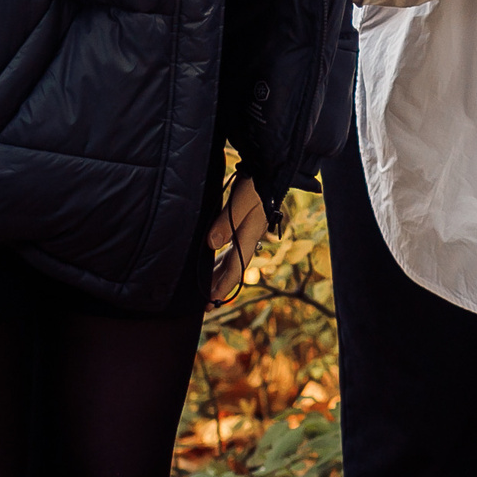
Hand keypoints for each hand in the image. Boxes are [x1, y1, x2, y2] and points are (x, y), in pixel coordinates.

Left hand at [207, 173, 270, 306]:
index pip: (237, 266)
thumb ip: (225, 222)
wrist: (269, 169)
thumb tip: (211, 245)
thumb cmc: (255, 183)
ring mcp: (246, 233)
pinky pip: (231, 250)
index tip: (212, 301)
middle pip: (234, 268)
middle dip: (221, 287)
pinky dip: (221, 263)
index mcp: (250, 235)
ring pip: (232, 260)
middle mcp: (249, 237)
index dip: (224, 285)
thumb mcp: (240, 200)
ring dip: (220, 276)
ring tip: (207, 292)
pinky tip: (213, 266)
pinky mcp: (242, 226)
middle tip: (207, 307)